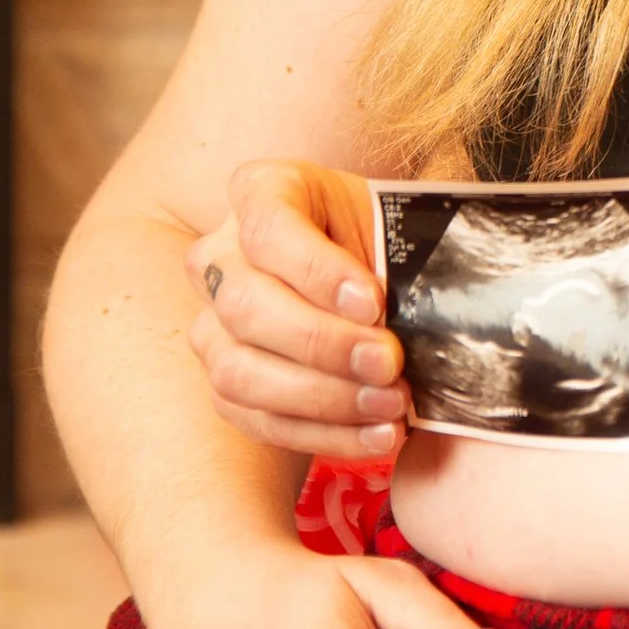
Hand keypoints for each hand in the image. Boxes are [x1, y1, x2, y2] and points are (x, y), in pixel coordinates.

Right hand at [187, 158, 409, 455]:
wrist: (368, 274)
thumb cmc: (386, 240)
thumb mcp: (395, 223)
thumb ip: (397, 252)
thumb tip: (415, 312)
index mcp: (260, 193)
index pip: (268, 228)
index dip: (316, 270)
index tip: (374, 302)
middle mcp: (219, 256)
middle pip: (246, 306)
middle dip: (324, 344)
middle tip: (390, 362)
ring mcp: (212, 323)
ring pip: (239, 371)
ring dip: (322, 398)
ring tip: (391, 406)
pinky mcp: (225, 382)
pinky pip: (258, 420)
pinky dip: (323, 435)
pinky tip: (377, 435)